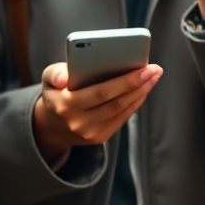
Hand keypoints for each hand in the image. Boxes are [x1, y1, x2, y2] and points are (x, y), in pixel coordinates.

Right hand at [32, 61, 162, 164]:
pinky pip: (121, 119)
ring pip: (121, 110)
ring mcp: (90, 133)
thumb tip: (65, 77)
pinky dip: (134, 104)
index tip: (143, 66)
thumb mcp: (48, 78)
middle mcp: (79, 122)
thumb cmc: (55, 92)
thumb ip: (55, 73)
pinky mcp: (99, 138)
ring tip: (153, 77)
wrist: (51, 125)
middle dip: (139, 84)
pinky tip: (143, 90)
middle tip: (155, 69)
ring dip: (141, 93)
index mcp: (66, 104)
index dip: (125, 80)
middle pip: (116, 102)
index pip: (101, 92)